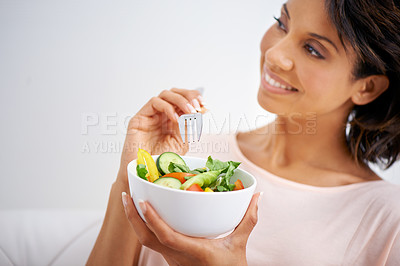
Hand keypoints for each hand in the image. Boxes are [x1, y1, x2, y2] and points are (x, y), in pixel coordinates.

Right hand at [118, 88, 203, 182]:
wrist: (145, 173)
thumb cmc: (160, 161)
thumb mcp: (182, 142)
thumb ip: (189, 125)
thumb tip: (201, 110)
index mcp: (172, 120)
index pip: (184, 100)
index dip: (195, 99)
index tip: (205, 105)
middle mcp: (161, 115)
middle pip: (175, 93)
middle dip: (189, 95)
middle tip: (197, 105)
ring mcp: (151, 115)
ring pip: (165, 95)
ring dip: (180, 100)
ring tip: (190, 111)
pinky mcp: (140, 118)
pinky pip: (154, 102)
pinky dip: (167, 107)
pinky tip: (175, 119)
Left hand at [121, 192, 261, 265]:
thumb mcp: (239, 244)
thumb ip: (248, 220)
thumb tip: (258, 196)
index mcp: (192, 251)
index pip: (165, 236)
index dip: (152, 219)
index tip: (142, 201)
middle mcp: (176, 255)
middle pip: (145, 238)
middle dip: (132, 217)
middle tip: (126, 195)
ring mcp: (171, 258)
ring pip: (145, 240)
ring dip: (135, 220)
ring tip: (130, 200)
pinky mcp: (170, 257)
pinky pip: (152, 240)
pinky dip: (144, 225)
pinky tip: (145, 213)